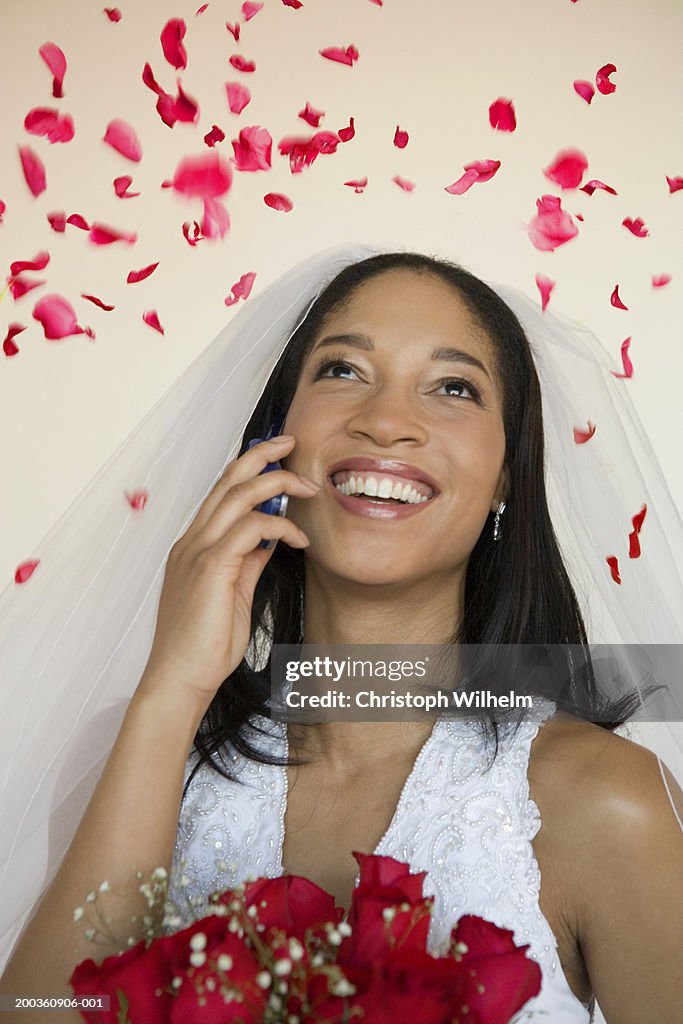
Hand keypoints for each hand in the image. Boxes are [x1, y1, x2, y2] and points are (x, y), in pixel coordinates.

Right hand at [138, 435, 319, 709]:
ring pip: (236, 495)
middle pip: (225, 480)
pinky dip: (280, 526)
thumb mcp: (233, 594)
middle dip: (260, 455)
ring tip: (308, 487)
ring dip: (276, 483)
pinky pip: (250, 529)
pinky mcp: (211, 568)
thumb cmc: (203, 645)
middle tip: (290, 442)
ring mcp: (197, 552)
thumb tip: (271, 540)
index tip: (277, 455)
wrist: (180, 679)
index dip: (248, 468)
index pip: (220, 492)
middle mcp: (191, 541)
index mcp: (193, 546)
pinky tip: (299, 539)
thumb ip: (248, 562)